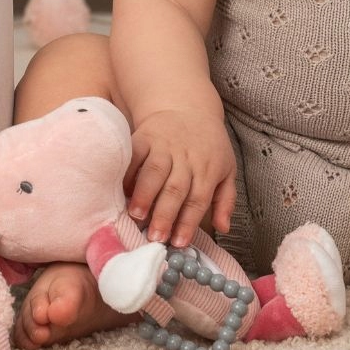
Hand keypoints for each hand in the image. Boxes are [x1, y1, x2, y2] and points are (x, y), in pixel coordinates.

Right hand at [126, 109, 234, 249]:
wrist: (187, 107)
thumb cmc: (208, 146)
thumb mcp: (227, 169)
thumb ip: (225, 200)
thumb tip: (224, 229)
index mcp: (208, 168)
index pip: (198, 199)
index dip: (187, 222)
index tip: (178, 243)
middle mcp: (186, 157)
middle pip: (175, 189)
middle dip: (165, 214)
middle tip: (155, 237)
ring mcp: (163, 146)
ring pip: (154, 172)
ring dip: (144, 195)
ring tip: (136, 215)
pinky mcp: (144, 136)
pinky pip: (134, 156)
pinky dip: (128, 174)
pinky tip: (123, 191)